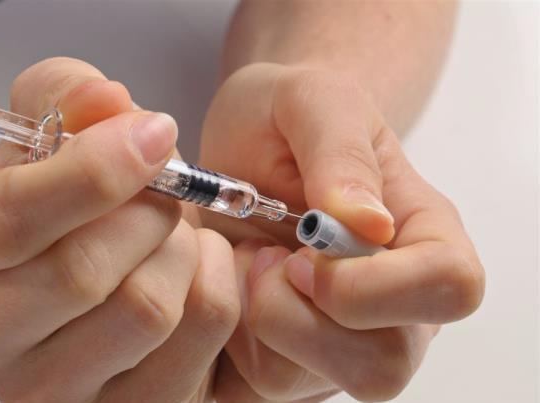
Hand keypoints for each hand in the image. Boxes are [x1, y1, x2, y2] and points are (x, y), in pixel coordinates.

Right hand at [0, 57, 239, 401]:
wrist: (36, 288)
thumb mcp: (37, 136)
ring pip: (150, 309)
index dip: (98, 169)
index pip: (13, 219)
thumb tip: (112, 102)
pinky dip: (215, 282)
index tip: (156, 133)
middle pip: (86, 272)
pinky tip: (188, 270)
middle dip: (149, 210)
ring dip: (183, 248)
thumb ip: (65, 98)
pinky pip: (201, 333)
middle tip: (163, 190)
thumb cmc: (40, 207)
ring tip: (169, 235)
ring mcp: (51, 390)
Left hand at [200, 63, 484, 400]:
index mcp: (422, 231)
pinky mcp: (294, 352)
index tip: (306, 251)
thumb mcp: (310, 101)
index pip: (448, 288)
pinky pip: (263, 376)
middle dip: (305, 320)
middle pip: (386, 364)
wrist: (245, 141)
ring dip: (263, 322)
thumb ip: (341, 153)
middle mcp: (394, 297)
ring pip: (317, 381)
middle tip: (269, 255)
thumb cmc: (286, 117)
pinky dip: (236, 331)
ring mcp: (345, 333)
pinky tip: (239, 279)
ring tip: (252, 259)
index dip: (375, 286)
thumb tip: (370, 227)